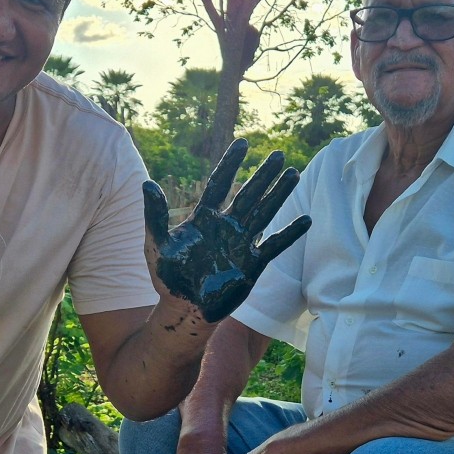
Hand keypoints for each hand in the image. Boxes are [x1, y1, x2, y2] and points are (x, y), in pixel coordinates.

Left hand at [143, 139, 310, 321]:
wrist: (184, 310)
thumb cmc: (168, 277)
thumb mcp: (155, 244)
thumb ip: (154, 215)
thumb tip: (147, 184)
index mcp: (203, 218)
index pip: (220, 184)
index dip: (231, 164)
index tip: (243, 143)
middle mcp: (226, 226)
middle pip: (249, 194)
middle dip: (263, 174)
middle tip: (279, 154)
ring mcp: (241, 244)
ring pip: (265, 212)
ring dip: (279, 194)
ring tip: (293, 174)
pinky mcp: (253, 264)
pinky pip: (275, 245)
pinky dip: (289, 233)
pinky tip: (305, 220)